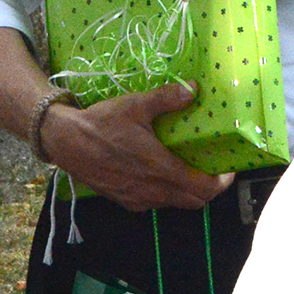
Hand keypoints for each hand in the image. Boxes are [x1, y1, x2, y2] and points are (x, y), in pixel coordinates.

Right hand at [39, 80, 234, 211]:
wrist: (65, 142)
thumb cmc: (102, 123)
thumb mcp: (136, 105)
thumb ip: (167, 98)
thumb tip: (193, 89)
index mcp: (161, 169)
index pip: (205, 189)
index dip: (223, 182)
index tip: (228, 168)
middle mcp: (153, 191)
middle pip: (195, 202)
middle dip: (208, 188)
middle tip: (211, 168)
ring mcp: (138, 199)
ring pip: (175, 204)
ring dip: (186, 192)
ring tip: (187, 169)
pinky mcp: (125, 201)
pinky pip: (155, 204)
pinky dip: (165, 194)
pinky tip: (159, 174)